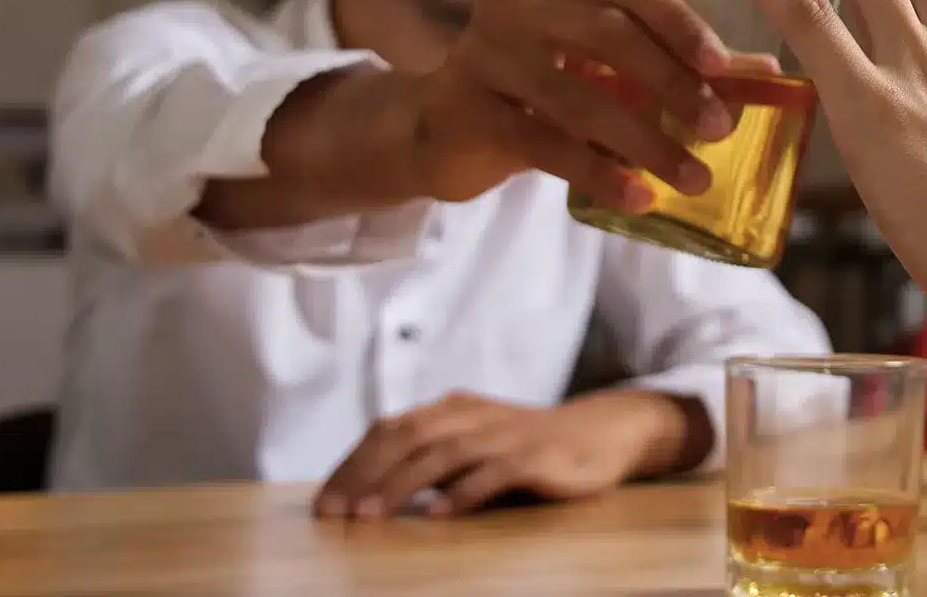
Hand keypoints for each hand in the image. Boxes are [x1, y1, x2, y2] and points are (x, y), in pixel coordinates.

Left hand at [313, 391, 699, 518]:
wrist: (602, 432)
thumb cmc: (529, 446)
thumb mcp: (474, 445)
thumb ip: (431, 459)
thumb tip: (369, 492)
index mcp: (452, 409)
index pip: (390, 429)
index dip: (353, 464)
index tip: (324, 502)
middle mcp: (473, 415)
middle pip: (407, 436)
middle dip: (364, 475)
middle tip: (334, 513)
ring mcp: (505, 434)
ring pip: (443, 453)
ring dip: (402, 485)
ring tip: (371, 517)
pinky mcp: (536, 456)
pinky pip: (494, 472)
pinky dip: (464, 492)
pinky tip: (440, 515)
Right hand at [404, 0, 744, 209]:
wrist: (437, 134)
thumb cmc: (535, 94)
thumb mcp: (602, 70)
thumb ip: (675, 65)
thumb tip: (767, 72)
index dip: (680, 22)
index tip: (725, 67)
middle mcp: (514, 4)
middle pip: (606, 32)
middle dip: (671, 82)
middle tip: (720, 128)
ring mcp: (481, 54)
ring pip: (576, 95)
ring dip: (644, 139)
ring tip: (693, 178)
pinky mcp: (463, 110)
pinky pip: (541, 142)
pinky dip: (596, 172)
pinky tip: (638, 197)